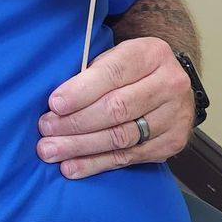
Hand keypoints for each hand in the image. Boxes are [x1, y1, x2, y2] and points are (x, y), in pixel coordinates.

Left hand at [36, 38, 193, 179]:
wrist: (171, 85)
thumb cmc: (132, 70)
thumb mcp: (116, 57)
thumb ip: (91, 74)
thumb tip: (56, 104)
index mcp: (152, 54)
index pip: (113, 74)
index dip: (81, 91)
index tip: (54, 105)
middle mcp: (170, 84)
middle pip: (117, 109)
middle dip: (76, 122)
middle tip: (46, 130)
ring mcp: (175, 116)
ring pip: (121, 137)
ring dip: (81, 147)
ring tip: (52, 151)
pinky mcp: (172, 143)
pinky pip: (128, 157)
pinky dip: (96, 164)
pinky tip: (72, 167)